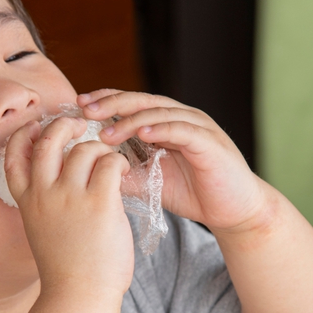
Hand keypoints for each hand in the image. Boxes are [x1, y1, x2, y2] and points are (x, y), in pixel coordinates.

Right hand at [3, 117, 134, 297]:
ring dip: (101, 148)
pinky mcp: (99, 202)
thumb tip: (65, 183)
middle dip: (64, 124)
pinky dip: (118, 162)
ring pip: (84, 148)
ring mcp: (70, 196)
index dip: (23, 135)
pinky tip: (123, 173)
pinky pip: (109, 163)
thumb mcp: (43, 232)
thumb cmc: (68, 271)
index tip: (36, 126)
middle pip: (48, 139)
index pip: (13, 155)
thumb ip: (47, 206)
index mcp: (28, 202)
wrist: (79, 297)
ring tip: (112, 163)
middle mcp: (44, 194)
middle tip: (82, 126)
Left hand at [76, 90, 269, 234]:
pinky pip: (182, 130)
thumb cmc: (195, 193)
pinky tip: (142, 133)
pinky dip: (161, 129)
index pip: (132, 103)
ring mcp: (197, 127)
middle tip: (85, 109)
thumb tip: (89, 170)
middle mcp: (181, 118)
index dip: (106, 101)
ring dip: (131, 120)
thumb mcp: (151, 182)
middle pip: (142, 101)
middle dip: (111, 103)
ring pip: (159, 113)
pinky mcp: (210, 143)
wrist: (234, 211)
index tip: (78, 105)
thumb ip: (126, 172)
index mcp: (166, 123)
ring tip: (106, 131)